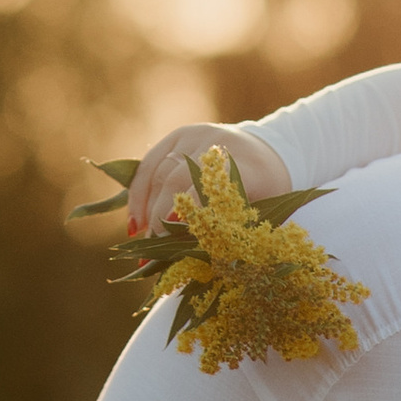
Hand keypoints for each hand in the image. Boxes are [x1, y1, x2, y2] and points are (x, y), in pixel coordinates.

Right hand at [124, 120, 287, 231]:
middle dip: (161, 214)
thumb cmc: (264, 196)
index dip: (192, 204)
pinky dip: (138, 195)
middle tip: (152, 246)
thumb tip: (196, 264)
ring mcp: (194, 136)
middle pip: (179, 176)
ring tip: (140, 240)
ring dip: (145, 208)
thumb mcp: (259, 216)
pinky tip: (135, 224)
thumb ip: (231, 232)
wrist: (264, 154)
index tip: (172, 230)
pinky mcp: (176, 136)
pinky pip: (148, 165)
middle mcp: (218, 142)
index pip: (215, 183)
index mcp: (248, 165)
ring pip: (159, 171)